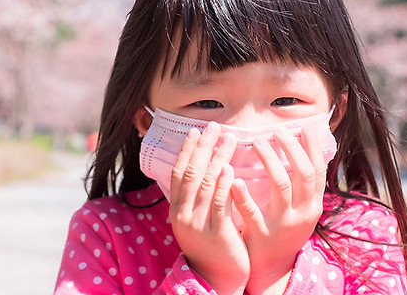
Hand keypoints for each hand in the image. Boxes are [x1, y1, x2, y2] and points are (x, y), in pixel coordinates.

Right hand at [169, 122, 249, 294]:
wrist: (215, 279)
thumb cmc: (210, 247)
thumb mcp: (196, 220)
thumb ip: (196, 198)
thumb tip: (204, 169)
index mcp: (177, 209)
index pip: (179, 172)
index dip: (187, 150)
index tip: (196, 131)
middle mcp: (183, 214)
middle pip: (191, 172)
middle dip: (202, 147)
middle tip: (213, 127)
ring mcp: (198, 223)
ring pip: (205, 183)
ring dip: (217, 158)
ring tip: (229, 138)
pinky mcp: (216, 233)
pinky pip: (219, 204)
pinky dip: (223, 184)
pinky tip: (230, 168)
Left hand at [232, 126, 326, 294]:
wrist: (272, 268)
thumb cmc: (283, 230)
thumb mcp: (300, 209)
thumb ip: (302, 185)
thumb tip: (306, 148)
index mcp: (312, 204)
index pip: (318, 170)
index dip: (311, 147)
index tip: (303, 126)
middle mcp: (302, 213)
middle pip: (303, 174)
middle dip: (291, 148)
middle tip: (277, 131)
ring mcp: (282, 223)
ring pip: (281, 186)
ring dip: (269, 161)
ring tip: (257, 142)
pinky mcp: (261, 234)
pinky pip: (252, 211)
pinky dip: (243, 194)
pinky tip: (234, 179)